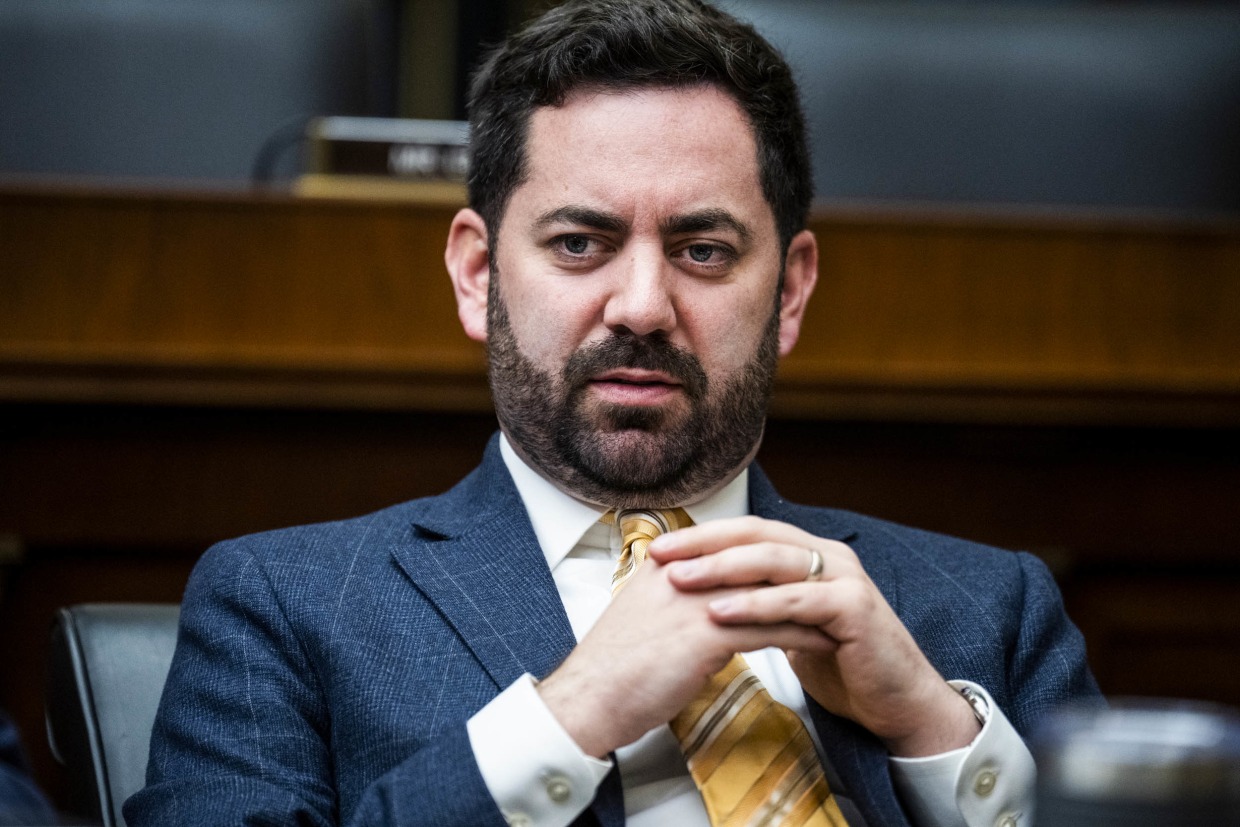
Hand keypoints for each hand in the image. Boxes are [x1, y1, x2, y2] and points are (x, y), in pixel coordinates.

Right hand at [537, 551, 834, 758]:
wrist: (590, 700)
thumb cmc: (613, 669)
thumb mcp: (641, 615)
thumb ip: (672, 597)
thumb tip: (703, 599)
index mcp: (665, 566)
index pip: (729, 546)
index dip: (767, 556)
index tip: (797, 567)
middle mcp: (681, 574)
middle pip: (754, 560)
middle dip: (796, 572)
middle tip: (831, 582)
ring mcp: (694, 601)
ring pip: (768, 592)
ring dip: (809, 602)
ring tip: (839, 612)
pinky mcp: (707, 634)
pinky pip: (769, 628)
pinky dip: (803, 635)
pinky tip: (825, 643)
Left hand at [648, 516, 981, 756]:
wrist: (895, 703)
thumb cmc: (842, 666)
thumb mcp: (790, 627)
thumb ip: (760, 604)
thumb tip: (706, 596)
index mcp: (808, 554)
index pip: (748, 531)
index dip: (702, 537)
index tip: (657, 548)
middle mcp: (827, 555)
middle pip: (756, 535)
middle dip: (703, 544)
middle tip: (660, 556)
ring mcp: (843, 577)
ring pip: (774, 561)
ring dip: (722, 568)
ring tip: (680, 580)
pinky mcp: (854, 606)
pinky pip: (797, 599)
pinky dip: (756, 604)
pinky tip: (721, 611)